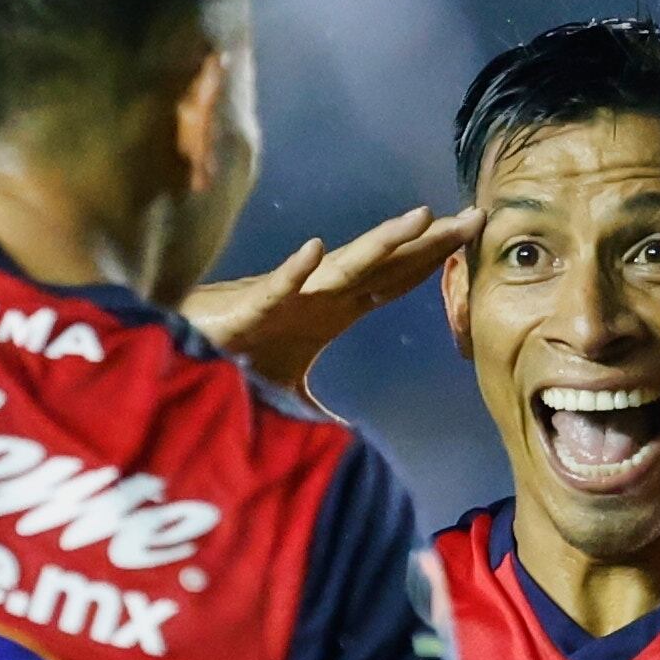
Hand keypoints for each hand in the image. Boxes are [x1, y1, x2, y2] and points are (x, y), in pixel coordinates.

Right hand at [182, 206, 479, 406]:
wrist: (183, 346)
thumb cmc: (236, 356)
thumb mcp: (290, 391)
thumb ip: (322, 411)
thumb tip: (346, 443)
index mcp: (335, 309)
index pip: (395, 280)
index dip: (434, 259)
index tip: (474, 237)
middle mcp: (321, 294)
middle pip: (387, 264)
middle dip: (431, 240)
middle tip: (476, 215)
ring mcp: (291, 296)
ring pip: (344, 266)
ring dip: (381, 243)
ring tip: (420, 218)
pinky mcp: (252, 307)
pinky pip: (278, 286)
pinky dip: (297, 270)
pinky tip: (315, 249)